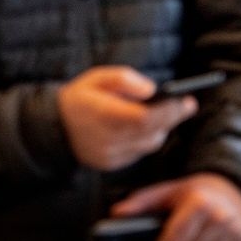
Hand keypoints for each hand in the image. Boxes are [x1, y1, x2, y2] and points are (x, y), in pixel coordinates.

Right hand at [57, 66, 196, 171]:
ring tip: (168, 113)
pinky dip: (147, 139)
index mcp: (102, 114)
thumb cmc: (79, 97)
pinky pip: (139, 152)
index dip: (168, 110)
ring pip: (149, 144)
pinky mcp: (111, 164)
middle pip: (151, 131)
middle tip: (187, 104)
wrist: (54, 127)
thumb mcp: (96, 77)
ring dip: (161, 129)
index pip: (144, 117)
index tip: (185, 100)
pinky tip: (147, 126)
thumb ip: (123, 79)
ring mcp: (109, 154)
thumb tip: (152, 89)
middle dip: (173, 117)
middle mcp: (107, 138)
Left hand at [110, 173, 240, 240]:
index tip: (164, 239)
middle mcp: (220, 217)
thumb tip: (117, 213)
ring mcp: (235, 230)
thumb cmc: (196, 191)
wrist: (233, 189)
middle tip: (181, 235)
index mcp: (199, 203)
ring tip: (196, 236)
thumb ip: (141, 202)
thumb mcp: (168, 191)